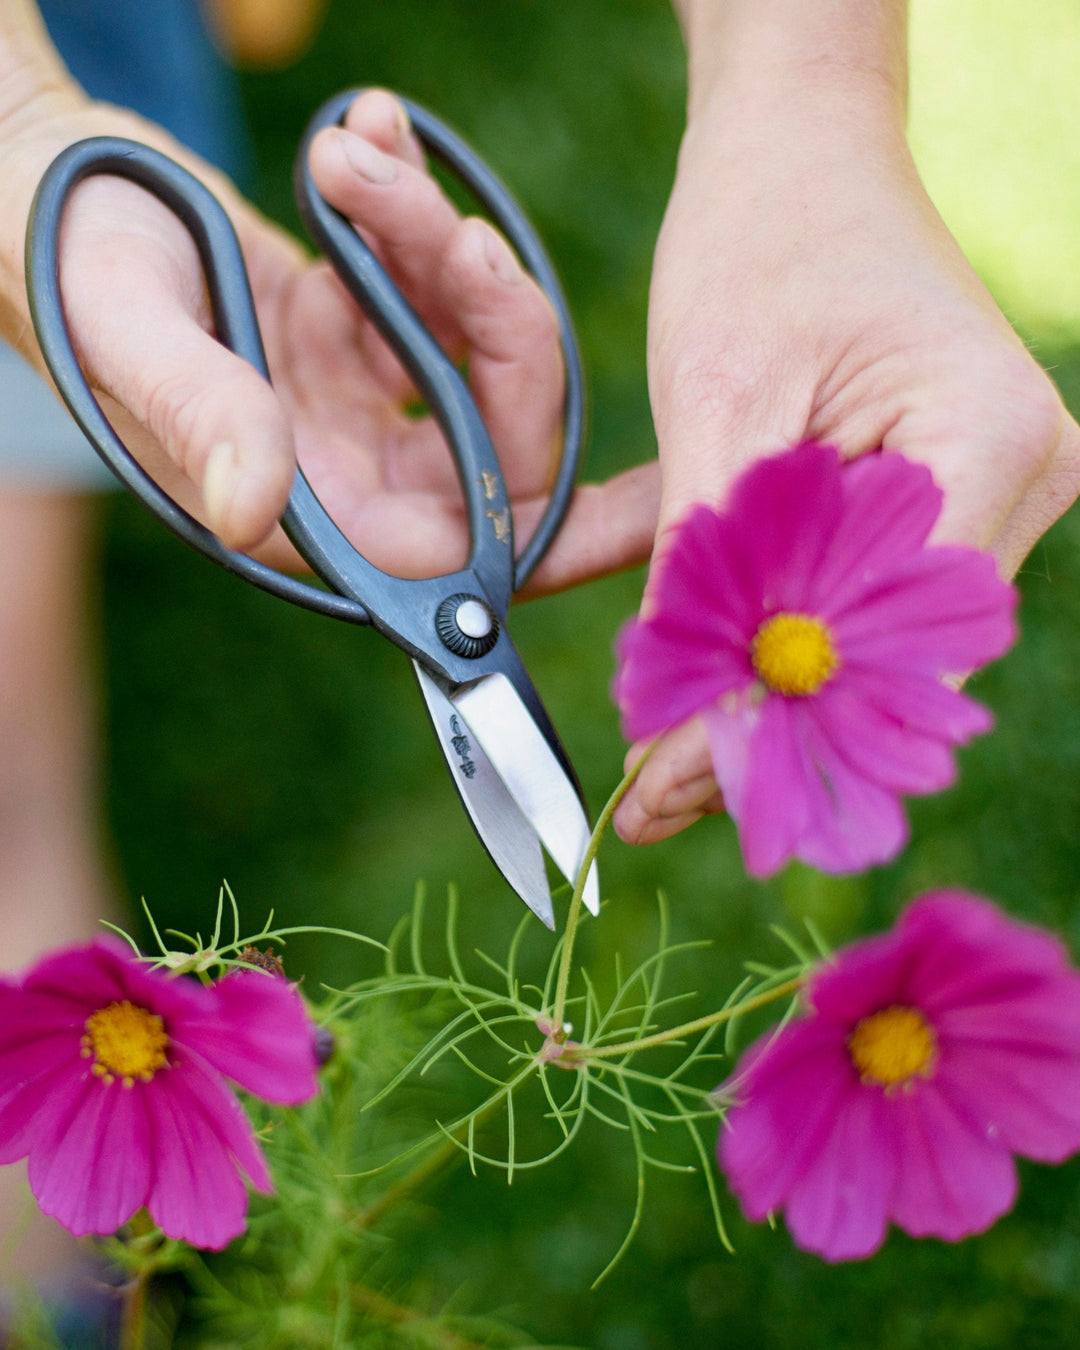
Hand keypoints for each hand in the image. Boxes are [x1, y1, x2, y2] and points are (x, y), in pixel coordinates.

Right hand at [5, 88, 656, 592]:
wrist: (30, 182)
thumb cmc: (52, 258)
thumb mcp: (121, 327)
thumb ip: (197, 414)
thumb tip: (258, 511)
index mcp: (301, 507)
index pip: (459, 555)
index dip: (557, 541)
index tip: (648, 505)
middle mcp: (342, 474)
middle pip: (495, 440)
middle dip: (496, 327)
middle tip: (445, 228)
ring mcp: (352, 406)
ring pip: (471, 353)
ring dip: (443, 247)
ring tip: (363, 155)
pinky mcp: (351, 338)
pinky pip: (431, 294)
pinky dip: (416, 217)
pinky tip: (371, 143)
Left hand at [614, 68, 1079, 844]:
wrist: (797, 151)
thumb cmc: (759, 238)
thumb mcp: (713, 402)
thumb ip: (710, 562)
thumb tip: (686, 718)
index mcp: (986, 442)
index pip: (888, 640)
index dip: (778, 724)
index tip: (670, 790)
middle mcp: (1016, 482)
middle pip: (891, 663)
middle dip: (769, 732)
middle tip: (656, 803)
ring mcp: (987, 495)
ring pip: (873, 644)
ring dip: (768, 696)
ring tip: (665, 770)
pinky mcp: (937, 499)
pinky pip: (860, 600)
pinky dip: (778, 641)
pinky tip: (700, 688)